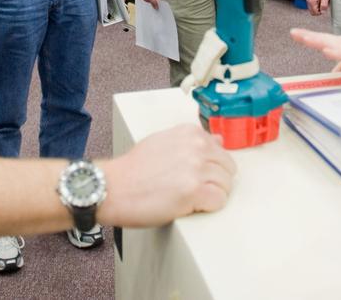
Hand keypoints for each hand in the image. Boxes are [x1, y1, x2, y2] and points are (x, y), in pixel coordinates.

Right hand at [97, 124, 236, 226]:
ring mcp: (196, 168)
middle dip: (215, 182)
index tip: (196, 176)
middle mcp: (196, 146)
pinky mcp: (194, 191)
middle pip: (228, 169)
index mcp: (189, 133)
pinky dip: (208, 207)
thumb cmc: (133, 169)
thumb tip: (218, 141)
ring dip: (211, 196)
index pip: (220, 151)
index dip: (210, 168)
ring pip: (226, 186)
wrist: (112, 187)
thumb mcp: (163, 142)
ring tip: (189, 199)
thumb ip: (192, 142)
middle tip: (193, 191)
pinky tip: (190, 206)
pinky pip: (219, 201)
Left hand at [290, 28, 340, 79]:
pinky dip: (337, 53)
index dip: (310, 36)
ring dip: (320, 42)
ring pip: (335, 45)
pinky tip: (327, 50)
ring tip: (305, 38)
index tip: (295, 33)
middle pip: (326, 39)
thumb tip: (333, 72)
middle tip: (294, 33)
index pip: (324, 39)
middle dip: (310, 36)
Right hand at [306, 0, 330, 15]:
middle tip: (324, 5)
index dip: (321, 12)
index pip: (315, 13)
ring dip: (318, 7)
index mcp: (311, 2)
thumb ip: (324, 5)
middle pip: (312, 12)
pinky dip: (317, 4)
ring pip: (312, 8)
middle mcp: (308, 1)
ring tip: (322, 1)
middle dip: (318, 11)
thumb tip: (322, 12)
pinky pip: (313, 4)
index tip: (325, 8)